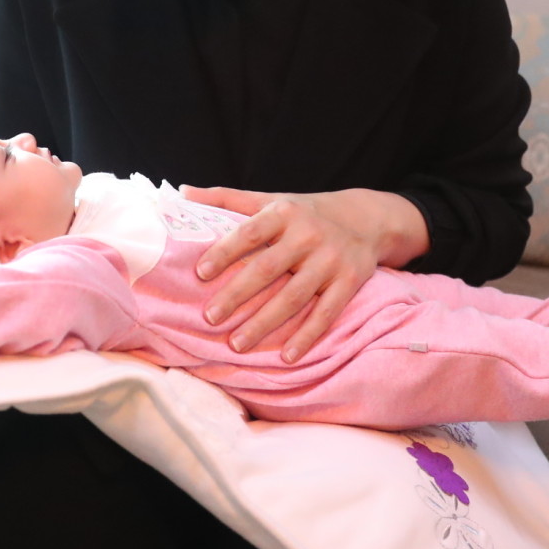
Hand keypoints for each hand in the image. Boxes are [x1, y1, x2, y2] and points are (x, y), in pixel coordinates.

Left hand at [179, 186, 422, 362]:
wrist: (367, 218)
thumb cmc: (305, 213)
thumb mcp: (271, 200)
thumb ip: (227, 199)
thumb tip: (182, 192)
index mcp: (284, 213)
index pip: (250, 232)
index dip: (225, 251)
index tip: (200, 273)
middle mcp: (308, 235)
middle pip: (268, 269)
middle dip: (238, 295)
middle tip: (211, 318)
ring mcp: (331, 260)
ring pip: (294, 297)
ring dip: (265, 323)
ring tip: (237, 344)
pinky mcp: (350, 282)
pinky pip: (326, 313)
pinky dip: (307, 337)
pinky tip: (286, 356)